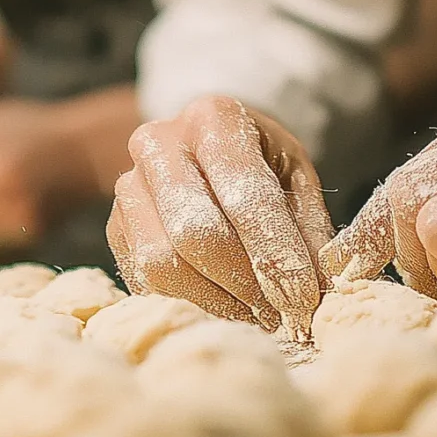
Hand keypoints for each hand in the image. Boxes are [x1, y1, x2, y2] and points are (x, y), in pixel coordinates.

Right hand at [106, 96, 333, 335]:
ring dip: (216, 304)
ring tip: (257, 318)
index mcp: (213, 118)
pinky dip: (190, 307)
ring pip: (162, 265)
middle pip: (194, 233)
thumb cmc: (261, 165)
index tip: (305, 298)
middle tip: (282, 315)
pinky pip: (145, 284)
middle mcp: (159, 144)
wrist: (203, 152)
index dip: (276, 253)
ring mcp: (129, 187)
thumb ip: (307, 228)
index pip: (243, 194)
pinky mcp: (116, 229)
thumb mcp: (296, 177)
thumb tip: (321, 290)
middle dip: (245, 285)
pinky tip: (225, 312)